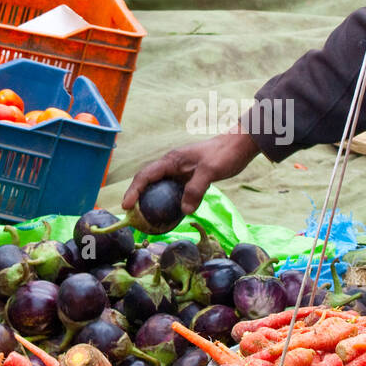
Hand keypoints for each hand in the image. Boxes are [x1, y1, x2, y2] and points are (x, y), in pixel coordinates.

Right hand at [123, 130, 260, 215]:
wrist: (238, 145)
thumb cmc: (224, 154)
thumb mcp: (210, 171)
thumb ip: (196, 189)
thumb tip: (184, 211)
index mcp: (171, 161)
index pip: (145, 175)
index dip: (133, 191)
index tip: (126, 206)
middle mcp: (171, 165)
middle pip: (147, 181)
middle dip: (136, 197)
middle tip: (131, 217)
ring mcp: (180, 171)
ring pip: (159, 187)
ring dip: (150, 201)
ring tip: (145, 219)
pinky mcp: (188, 177)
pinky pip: (172, 191)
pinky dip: (167, 202)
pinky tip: (170, 216)